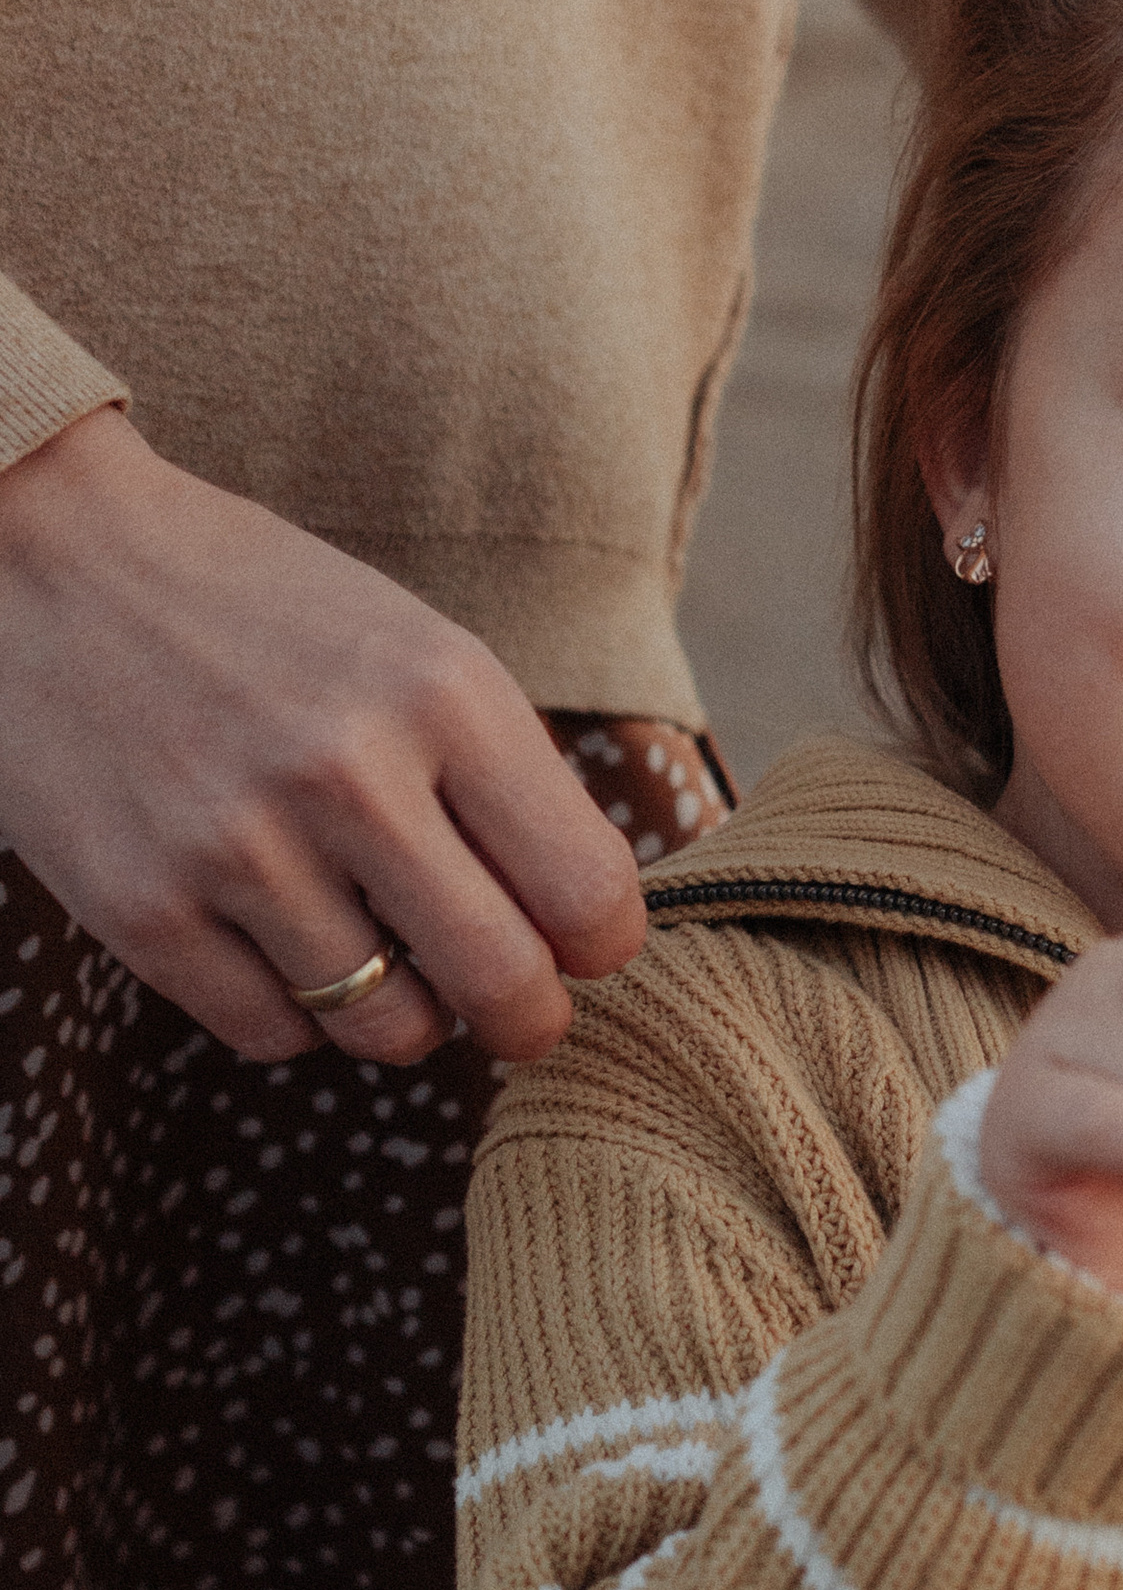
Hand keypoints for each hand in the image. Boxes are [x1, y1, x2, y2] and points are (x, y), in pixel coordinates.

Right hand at [0, 406, 645, 1061]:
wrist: (46, 555)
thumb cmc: (257, 609)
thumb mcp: (410, 647)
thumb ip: (502, 776)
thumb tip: (588, 924)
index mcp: (444, 693)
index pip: (589, 891)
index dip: (600, 944)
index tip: (579, 947)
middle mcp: (350, 774)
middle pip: (506, 984)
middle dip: (528, 1019)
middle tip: (513, 1011)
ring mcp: (237, 848)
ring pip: (387, 1028)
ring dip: (401, 1016)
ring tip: (379, 959)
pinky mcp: (141, 908)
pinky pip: (272, 1033)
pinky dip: (292, 1011)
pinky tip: (276, 943)